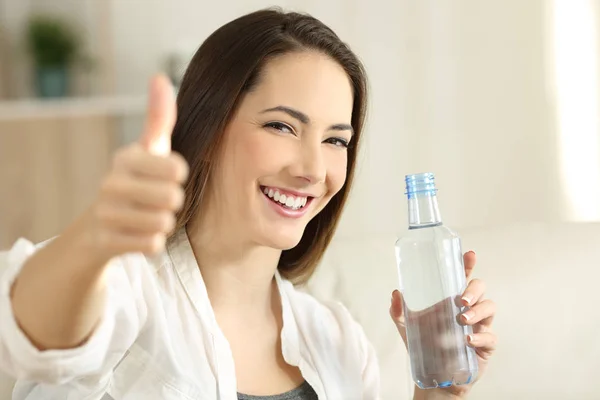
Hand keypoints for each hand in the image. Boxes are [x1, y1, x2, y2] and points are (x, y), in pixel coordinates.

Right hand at [86, 74, 188, 259]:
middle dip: (173, 203)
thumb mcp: (149, 149)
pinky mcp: (106, 240)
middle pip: (173, 198)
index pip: (177, 170)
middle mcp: (111, 182)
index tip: (167, 176)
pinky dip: (153, 242)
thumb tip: (160, 76)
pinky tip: (138, 233)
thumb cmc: (137, 181)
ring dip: (163, 223)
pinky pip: (152, 244)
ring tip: (148, 216)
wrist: (99, 226)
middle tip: (157, 200)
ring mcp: (106, 212)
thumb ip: (159, 117)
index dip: (179, 177)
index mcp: (126, 157)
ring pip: (163, 223)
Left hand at [389, 251, 496, 398]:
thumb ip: (398, 310)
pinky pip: (490, 337)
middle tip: (461, 300)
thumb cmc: (423, 344)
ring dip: (479, 310)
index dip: (467, 264)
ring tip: (462, 319)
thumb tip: (395, 292)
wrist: (433, 375)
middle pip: (480, 288)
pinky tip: (468, 340)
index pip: (461, 278)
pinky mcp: (485, 346)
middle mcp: (467, 309)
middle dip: (474, 289)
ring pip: (490, 308)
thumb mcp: (406, 326)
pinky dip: (481, 337)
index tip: (468, 254)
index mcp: (450, 300)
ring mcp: (478, 326)